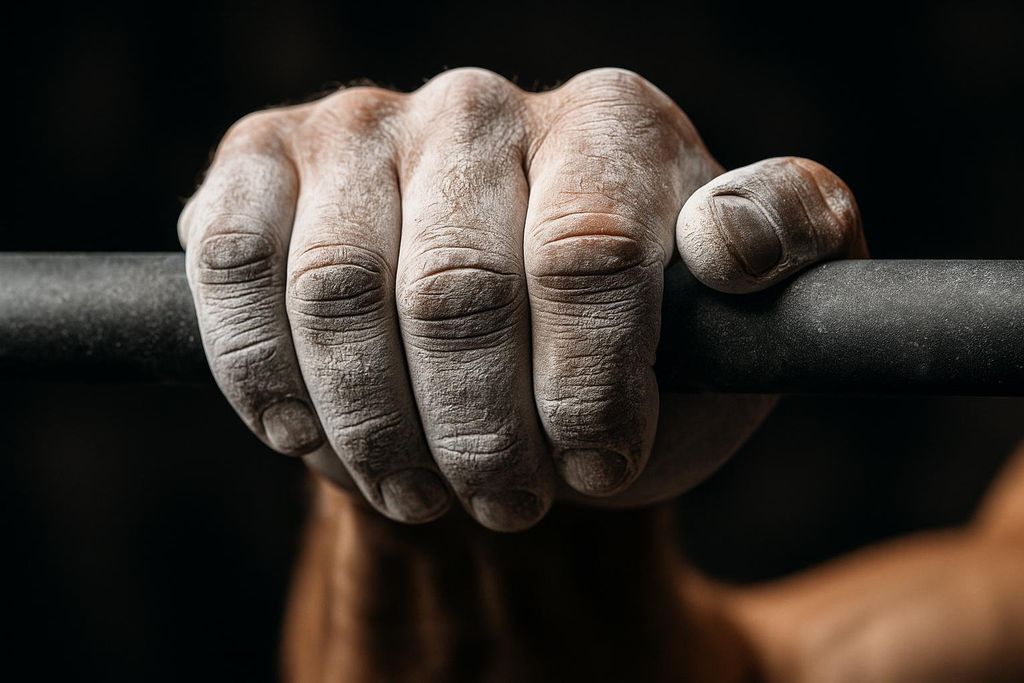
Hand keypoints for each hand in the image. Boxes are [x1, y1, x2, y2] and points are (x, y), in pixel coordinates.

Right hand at [179, 68, 865, 530]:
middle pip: (455, 288)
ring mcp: (359, 124)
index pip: (587, 256)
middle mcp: (479, 101)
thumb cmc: (635, 340)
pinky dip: (266, 371)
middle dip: (480, 433)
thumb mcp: (738, 314)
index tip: (599, 466)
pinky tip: (312, 435)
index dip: (585, 389)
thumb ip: (787, 252)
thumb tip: (728, 244)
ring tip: (421, 488)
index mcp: (610, 121)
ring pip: (336, 291)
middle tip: (508, 504)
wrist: (516, 343)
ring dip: (375, 428)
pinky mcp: (261, 162)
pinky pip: (233, 267)